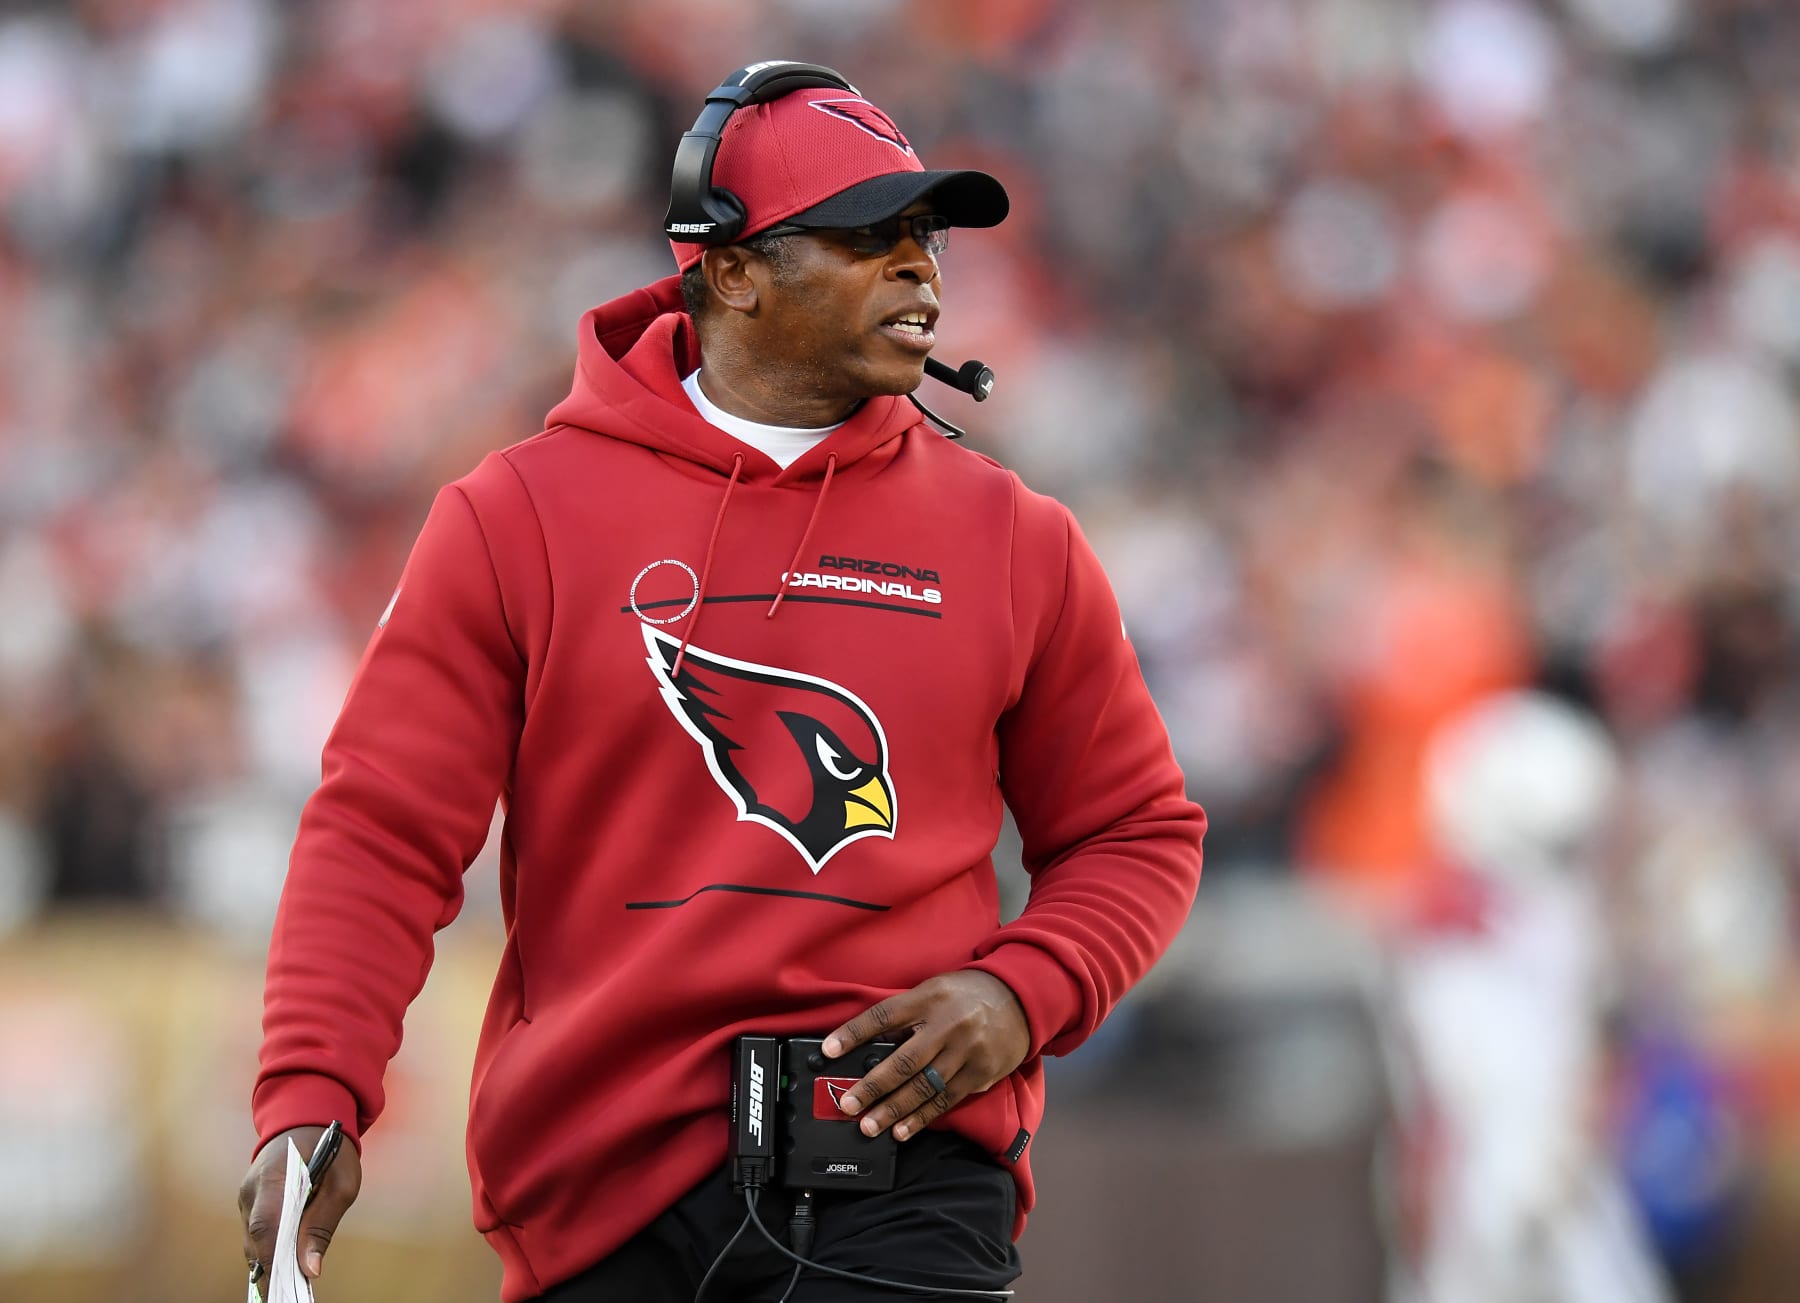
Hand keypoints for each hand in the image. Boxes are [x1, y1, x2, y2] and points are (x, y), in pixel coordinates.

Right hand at [238, 1125, 362, 1298]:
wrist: (307, 1119)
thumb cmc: (331, 1148)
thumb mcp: (342, 1183)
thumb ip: (323, 1224)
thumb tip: (311, 1269)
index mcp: (274, 1175)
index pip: (265, 1224)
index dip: (274, 1257)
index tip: (289, 1283)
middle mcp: (251, 1189)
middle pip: (257, 1238)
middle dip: (275, 1266)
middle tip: (294, 1293)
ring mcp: (246, 1197)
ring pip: (255, 1240)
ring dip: (274, 1258)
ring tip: (296, 1284)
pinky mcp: (250, 1204)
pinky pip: (258, 1233)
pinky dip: (272, 1248)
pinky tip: (290, 1263)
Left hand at [824, 970, 1029, 1141]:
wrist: (1021, 999)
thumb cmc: (967, 995)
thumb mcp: (934, 991)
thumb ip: (906, 1017)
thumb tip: (870, 1046)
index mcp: (929, 999)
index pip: (883, 1016)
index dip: (853, 1033)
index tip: (828, 1050)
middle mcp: (947, 1025)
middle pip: (903, 1060)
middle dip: (872, 1086)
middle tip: (848, 1104)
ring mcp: (966, 1052)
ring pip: (924, 1087)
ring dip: (894, 1110)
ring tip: (869, 1125)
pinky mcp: (981, 1074)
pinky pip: (946, 1100)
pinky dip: (922, 1117)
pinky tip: (903, 1130)